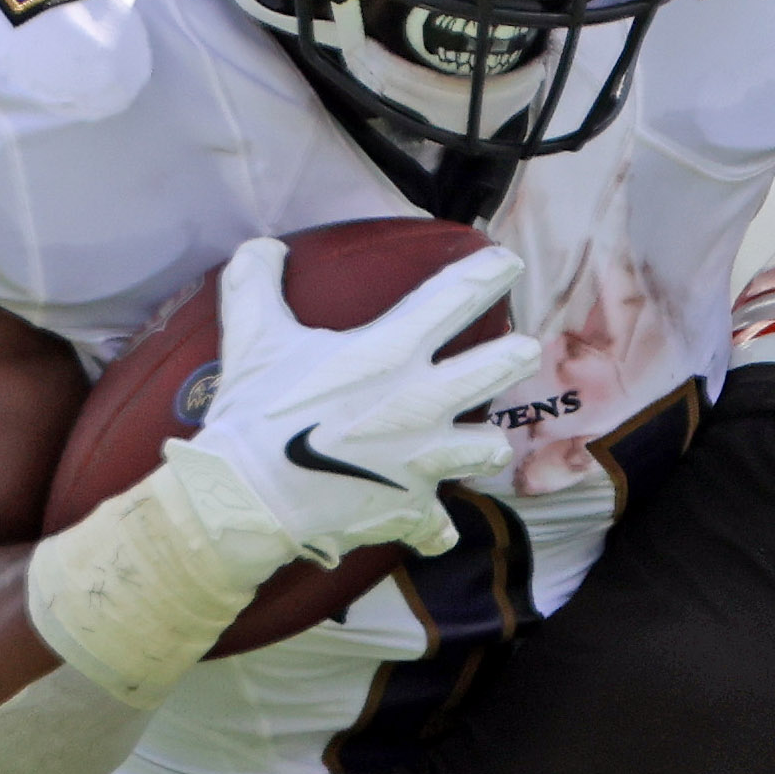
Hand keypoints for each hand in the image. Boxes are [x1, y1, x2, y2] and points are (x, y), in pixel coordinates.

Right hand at [174, 237, 530, 565]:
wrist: (250, 497)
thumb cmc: (254, 412)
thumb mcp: (250, 334)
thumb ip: (257, 279)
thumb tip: (267, 245)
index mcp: (391, 352)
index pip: (455, 298)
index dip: (488, 274)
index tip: (510, 262)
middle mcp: (422, 402)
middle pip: (496, 370)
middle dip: (516, 357)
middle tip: (524, 351)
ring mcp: (425, 459)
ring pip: (488, 449)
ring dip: (485, 445)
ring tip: (484, 442)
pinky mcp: (413, 508)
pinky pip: (440, 526)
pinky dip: (434, 528)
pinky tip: (434, 528)